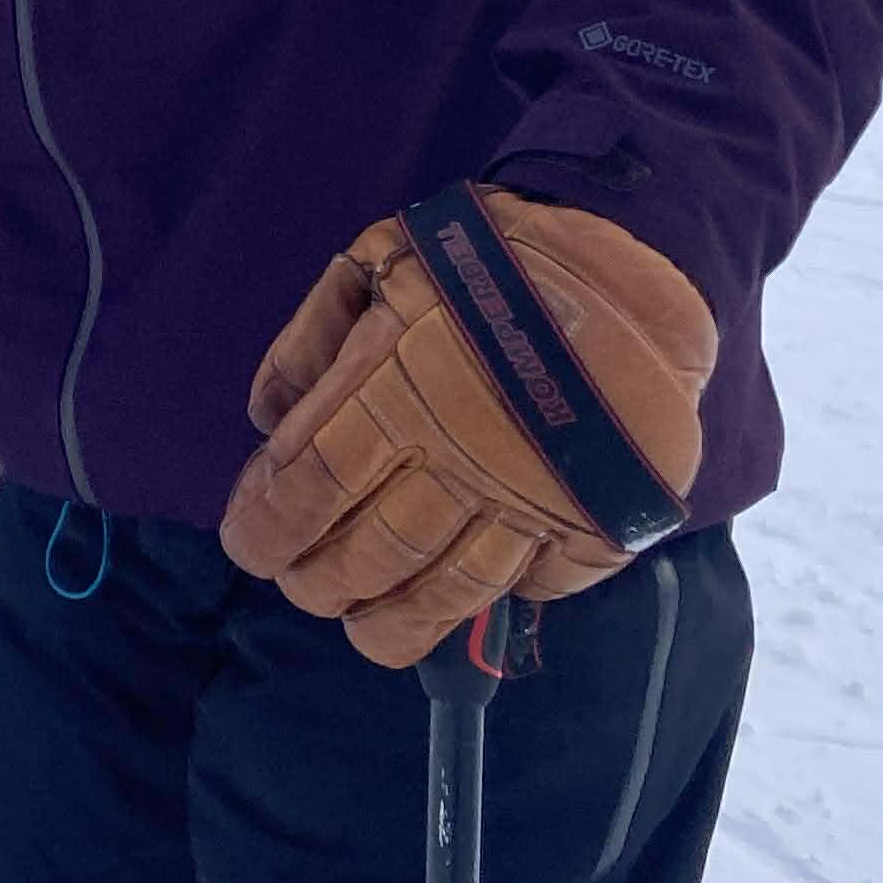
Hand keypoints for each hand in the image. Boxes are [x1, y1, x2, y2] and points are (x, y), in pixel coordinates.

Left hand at [218, 187, 714, 666]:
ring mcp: (534, 500)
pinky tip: (464, 599)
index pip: (310, 487)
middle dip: (321, 583)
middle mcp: (462, 458)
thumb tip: (265, 418)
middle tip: (302, 588)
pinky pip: (536, 586)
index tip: (249, 546)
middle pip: (371, 554)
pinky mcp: (598, 524)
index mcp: (398, 390)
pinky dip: (497, 599)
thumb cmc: (493, 254)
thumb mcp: (379, 258)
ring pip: (450, 591)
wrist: (633, 258)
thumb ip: (313, 337)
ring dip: (395, 623)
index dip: (267, 528)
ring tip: (365, 627)